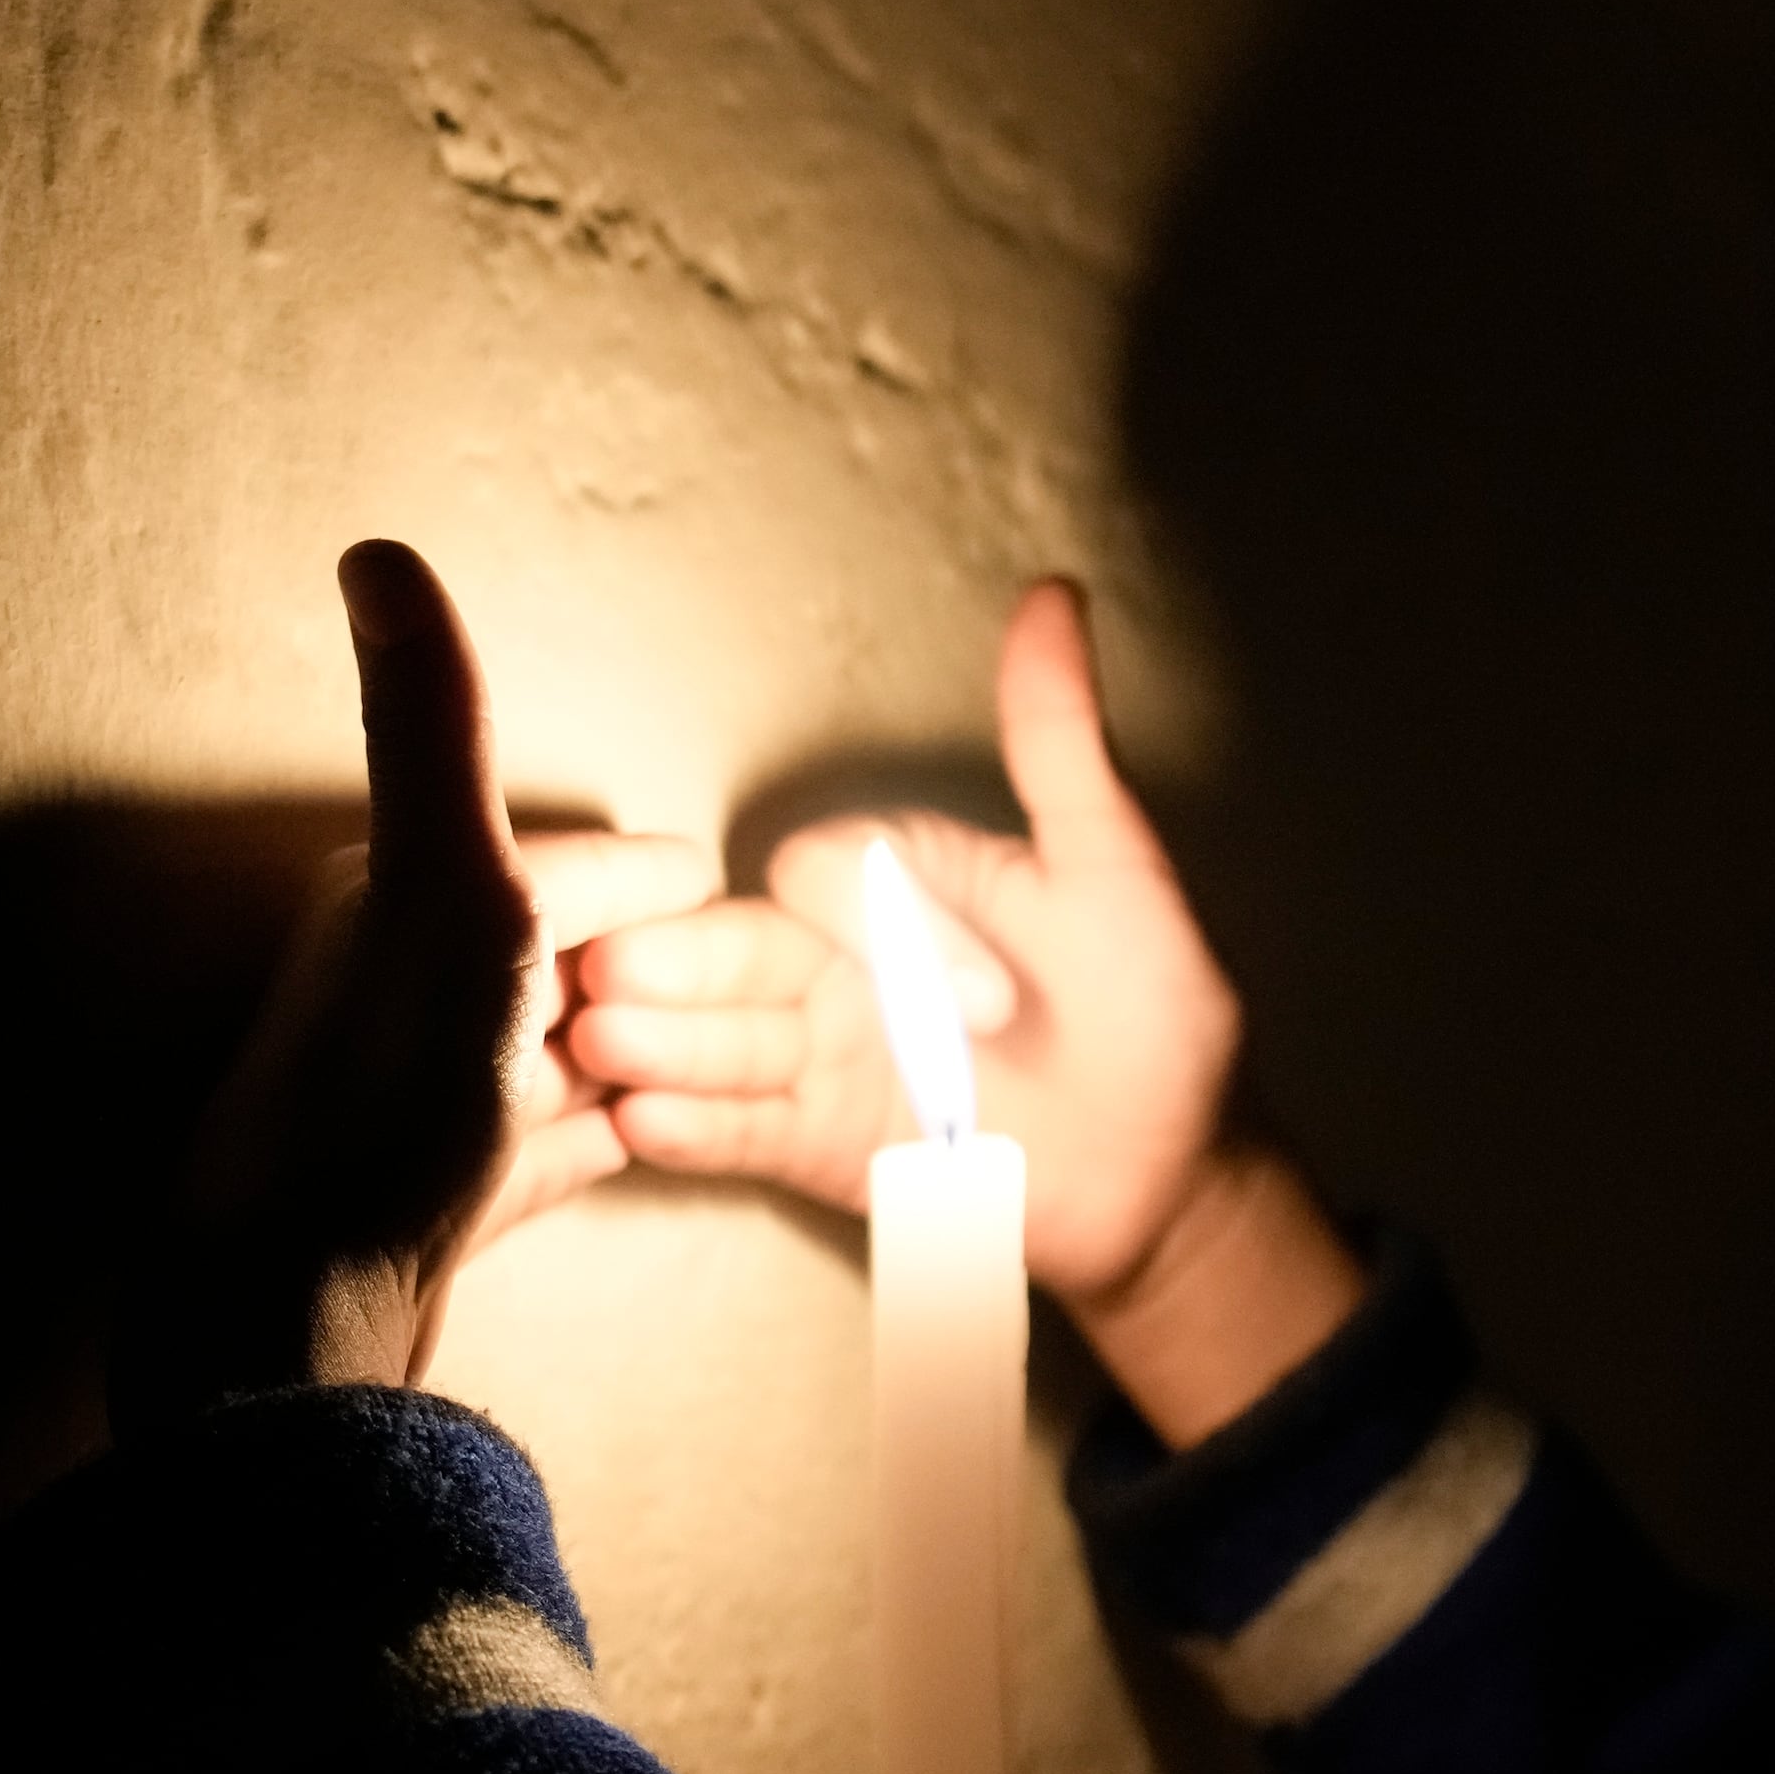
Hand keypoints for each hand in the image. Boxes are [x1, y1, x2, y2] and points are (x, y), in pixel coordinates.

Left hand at [110, 542, 701, 1424]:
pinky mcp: (458, 1193)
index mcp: (429, 899)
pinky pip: (564, 1145)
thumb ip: (432, 727)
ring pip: (582, 1049)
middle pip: (597, 958)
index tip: (753, 916)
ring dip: (654, 1049)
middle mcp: (426, 985)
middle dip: (675, 973)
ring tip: (738, 1063)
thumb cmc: (380, 1095)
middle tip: (782, 1005)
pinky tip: (650, 1142)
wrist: (305, 1299)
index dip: (678, 900)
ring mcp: (445, 1093)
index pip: (604, 874)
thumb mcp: (446, 892)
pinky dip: (616, 1134)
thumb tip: (376, 546)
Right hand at [571, 578, 1361, 1441]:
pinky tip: (643, 1120)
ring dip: (663, 1038)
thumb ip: (1057, 743)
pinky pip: (741, 1129)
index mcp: (903, 888)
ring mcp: (825, 1055)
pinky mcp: (817, 1144)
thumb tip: (1053, 596)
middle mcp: (848, 964)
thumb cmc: (1155, 1019)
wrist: (1171, 1178)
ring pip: (722, 1035)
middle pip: (739, 949)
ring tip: (603, 1040)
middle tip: (616, 970)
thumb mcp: (1115, 871)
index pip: (835, 875)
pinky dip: (693, 1125)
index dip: (888, 927)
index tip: (994, 1005)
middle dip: (683, 964)